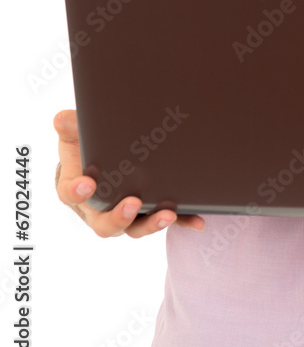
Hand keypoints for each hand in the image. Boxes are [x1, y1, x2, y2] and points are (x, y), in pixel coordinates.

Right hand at [53, 109, 205, 237]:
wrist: (100, 160)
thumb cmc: (84, 149)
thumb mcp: (73, 134)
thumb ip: (70, 125)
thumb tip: (62, 118)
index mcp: (77, 190)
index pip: (71, 194)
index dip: (77, 192)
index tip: (87, 184)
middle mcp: (100, 210)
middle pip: (106, 224)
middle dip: (119, 217)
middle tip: (133, 203)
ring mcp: (125, 214)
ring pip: (136, 227)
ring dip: (152, 224)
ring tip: (167, 214)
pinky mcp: (148, 212)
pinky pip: (164, 220)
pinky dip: (181, 221)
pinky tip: (197, 221)